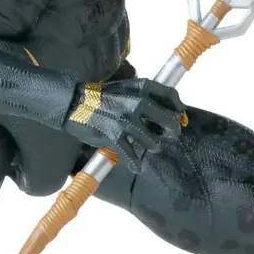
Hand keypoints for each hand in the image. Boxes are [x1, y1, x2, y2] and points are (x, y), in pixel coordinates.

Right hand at [61, 77, 184, 169]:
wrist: (74, 103)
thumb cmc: (101, 97)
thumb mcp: (125, 88)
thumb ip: (143, 96)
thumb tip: (165, 109)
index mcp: (140, 87)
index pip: (170, 95)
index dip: (179, 108)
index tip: (180, 115)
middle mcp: (137, 102)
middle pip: (169, 121)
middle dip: (172, 131)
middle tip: (170, 135)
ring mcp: (126, 120)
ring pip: (154, 142)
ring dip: (154, 147)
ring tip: (150, 147)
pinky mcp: (114, 135)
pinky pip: (132, 154)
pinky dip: (135, 163)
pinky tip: (137, 166)